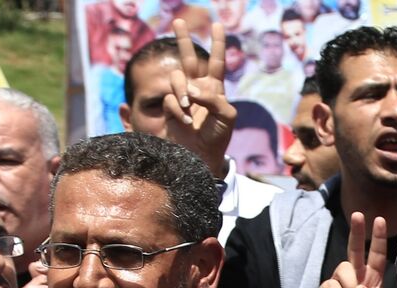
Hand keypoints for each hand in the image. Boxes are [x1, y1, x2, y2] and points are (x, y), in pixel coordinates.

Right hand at [164, 21, 237, 177]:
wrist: (202, 157)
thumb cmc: (218, 137)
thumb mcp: (227, 117)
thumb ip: (214, 98)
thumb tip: (192, 89)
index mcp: (215, 88)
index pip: (217, 61)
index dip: (218, 44)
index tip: (217, 25)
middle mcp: (197, 88)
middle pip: (189, 57)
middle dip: (183, 39)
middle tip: (179, 21)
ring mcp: (182, 97)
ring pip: (176, 77)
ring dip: (182, 90)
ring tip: (189, 107)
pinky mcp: (170, 107)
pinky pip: (170, 99)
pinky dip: (178, 110)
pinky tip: (186, 121)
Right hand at [314, 212, 387, 287]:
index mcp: (372, 279)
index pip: (377, 255)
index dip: (377, 238)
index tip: (379, 220)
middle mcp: (356, 275)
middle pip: (356, 248)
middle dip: (356, 231)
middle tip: (358, 214)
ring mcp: (339, 281)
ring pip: (344, 269)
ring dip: (350, 286)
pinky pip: (332, 285)